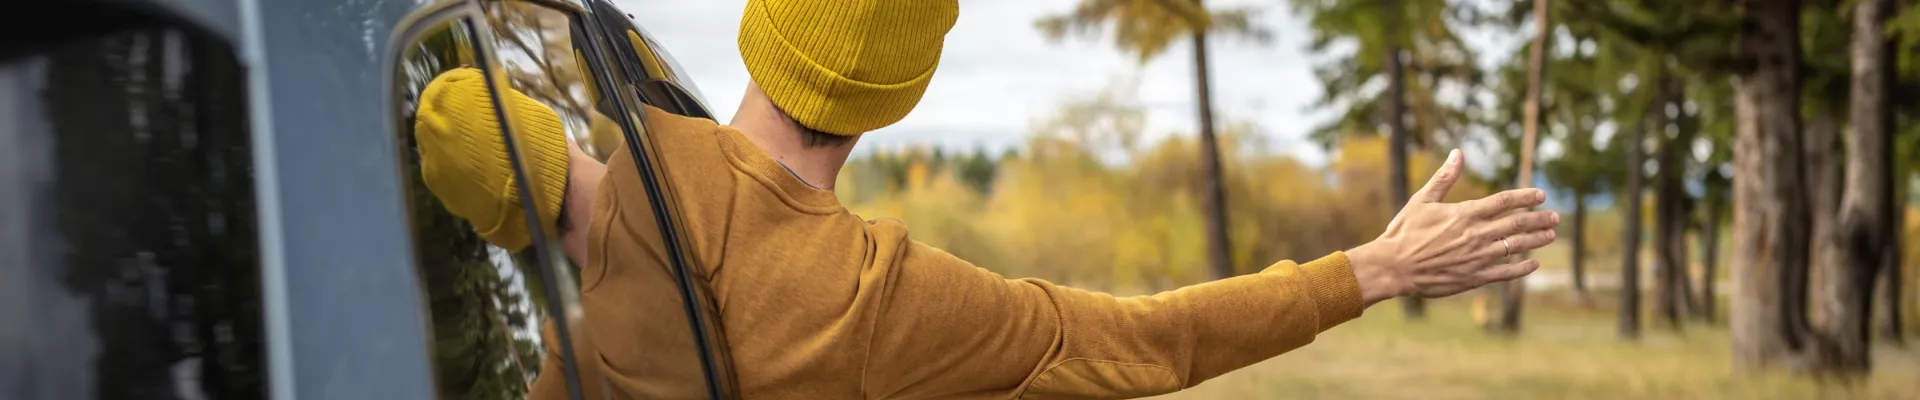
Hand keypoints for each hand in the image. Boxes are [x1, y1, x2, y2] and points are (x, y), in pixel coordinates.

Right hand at [1346, 149, 1560, 305]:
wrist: (1393, 267)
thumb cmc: (1405, 232)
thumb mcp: (1422, 200)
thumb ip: (1444, 178)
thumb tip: (1457, 153)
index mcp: (1465, 214)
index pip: (1504, 201)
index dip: (1525, 196)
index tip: (1541, 195)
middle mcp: (1476, 235)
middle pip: (1516, 224)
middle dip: (1539, 219)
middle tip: (1556, 216)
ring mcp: (1477, 257)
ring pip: (1515, 246)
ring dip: (1536, 240)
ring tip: (1551, 235)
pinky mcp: (1474, 277)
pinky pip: (1506, 273)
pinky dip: (1522, 268)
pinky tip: (1533, 263)